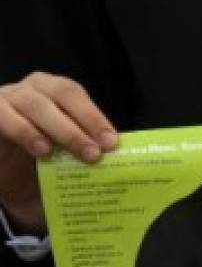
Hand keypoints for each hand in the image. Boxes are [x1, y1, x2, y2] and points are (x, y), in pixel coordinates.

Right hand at [0, 72, 117, 231]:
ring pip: (32, 104)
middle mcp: (31, 90)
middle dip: (80, 124)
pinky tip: (39, 149)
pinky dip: (22, 130)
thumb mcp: (67, 154)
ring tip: (64, 153)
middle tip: (95, 154)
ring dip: (53, 129)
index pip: (74, 94)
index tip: (112, 142)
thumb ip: (88, 149)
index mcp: (54, 92)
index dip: (93, 116)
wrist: (7, 176)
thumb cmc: (42, 160)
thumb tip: (124, 161)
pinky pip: (2, 116)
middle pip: (58, 95)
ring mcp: (6, 99)